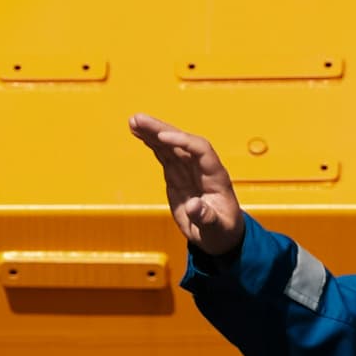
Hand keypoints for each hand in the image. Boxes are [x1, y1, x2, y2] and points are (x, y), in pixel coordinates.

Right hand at [130, 114, 243, 257]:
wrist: (219, 236)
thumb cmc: (222, 232)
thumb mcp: (217, 230)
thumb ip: (206, 218)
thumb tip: (194, 206)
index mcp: (216, 178)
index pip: (201, 150)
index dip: (182, 142)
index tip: (162, 138)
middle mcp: (202, 168)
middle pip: (182, 141)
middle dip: (161, 129)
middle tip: (139, 119)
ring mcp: (188, 170)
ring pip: (170, 145)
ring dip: (152, 132)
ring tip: (133, 121)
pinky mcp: (177, 174)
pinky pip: (163, 153)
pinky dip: (151, 142)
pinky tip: (138, 132)